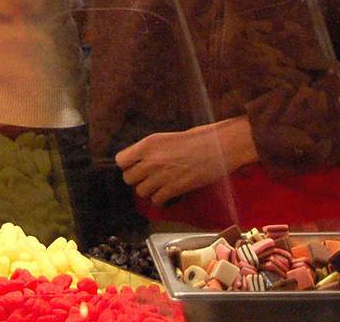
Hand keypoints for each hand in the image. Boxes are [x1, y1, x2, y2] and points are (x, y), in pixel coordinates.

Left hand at [115, 117, 258, 205]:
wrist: (219, 146)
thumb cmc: (195, 139)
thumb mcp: (165, 138)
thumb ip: (149, 150)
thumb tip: (139, 162)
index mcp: (147, 144)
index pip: (121, 160)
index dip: (127, 166)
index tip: (136, 167)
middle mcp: (151, 160)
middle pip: (128, 178)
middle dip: (137, 180)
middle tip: (148, 179)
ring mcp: (162, 175)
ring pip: (141, 192)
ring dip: (148, 192)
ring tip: (158, 188)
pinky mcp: (175, 188)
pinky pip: (156, 200)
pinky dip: (160, 201)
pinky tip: (167, 196)